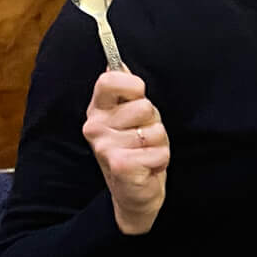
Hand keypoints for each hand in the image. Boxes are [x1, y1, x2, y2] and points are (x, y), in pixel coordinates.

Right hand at [82, 70, 168, 234]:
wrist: (134, 193)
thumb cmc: (136, 149)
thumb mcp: (132, 115)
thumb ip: (125, 91)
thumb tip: (118, 63)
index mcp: (97, 109)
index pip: (110, 80)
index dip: (133, 86)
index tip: (138, 96)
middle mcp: (95, 126)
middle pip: (144, 106)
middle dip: (154, 122)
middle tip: (143, 137)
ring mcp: (105, 147)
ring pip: (156, 131)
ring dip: (159, 143)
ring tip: (146, 152)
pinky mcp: (120, 165)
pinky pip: (159, 152)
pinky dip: (161, 160)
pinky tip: (148, 167)